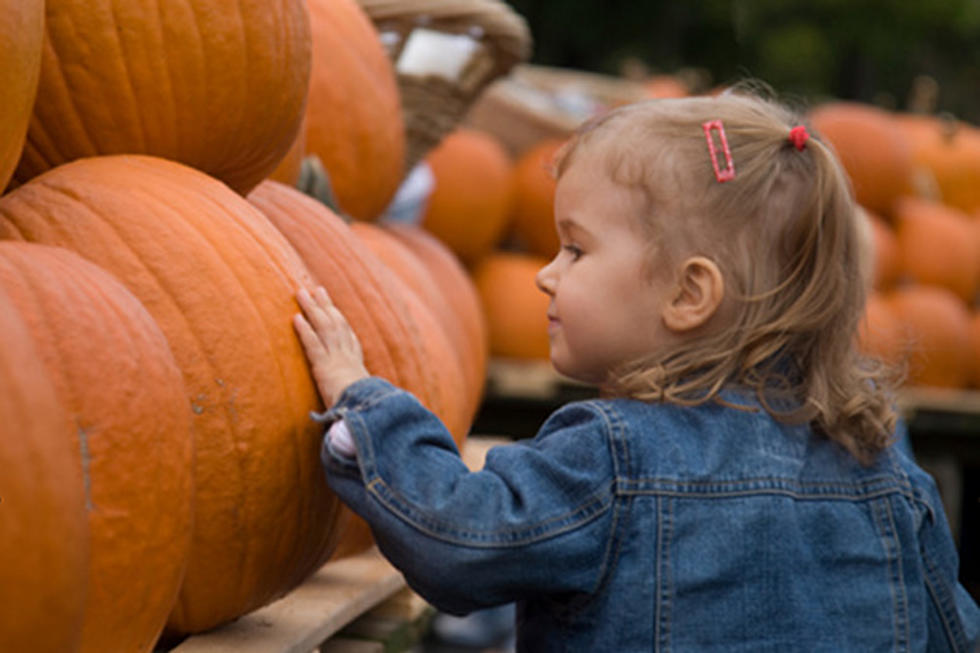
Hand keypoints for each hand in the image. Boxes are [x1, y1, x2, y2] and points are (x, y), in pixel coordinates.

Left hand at [294, 286, 368, 406]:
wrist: (365, 411)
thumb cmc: (362, 407)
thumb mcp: (360, 398)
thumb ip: (354, 394)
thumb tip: (349, 405)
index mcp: (356, 362)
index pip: (348, 336)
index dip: (340, 320)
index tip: (333, 309)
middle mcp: (347, 355)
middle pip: (336, 323)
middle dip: (326, 305)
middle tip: (317, 289)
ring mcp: (336, 358)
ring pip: (324, 326)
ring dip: (312, 308)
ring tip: (301, 293)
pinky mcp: (324, 366)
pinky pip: (313, 344)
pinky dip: (304, 329)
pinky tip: (296, 317)